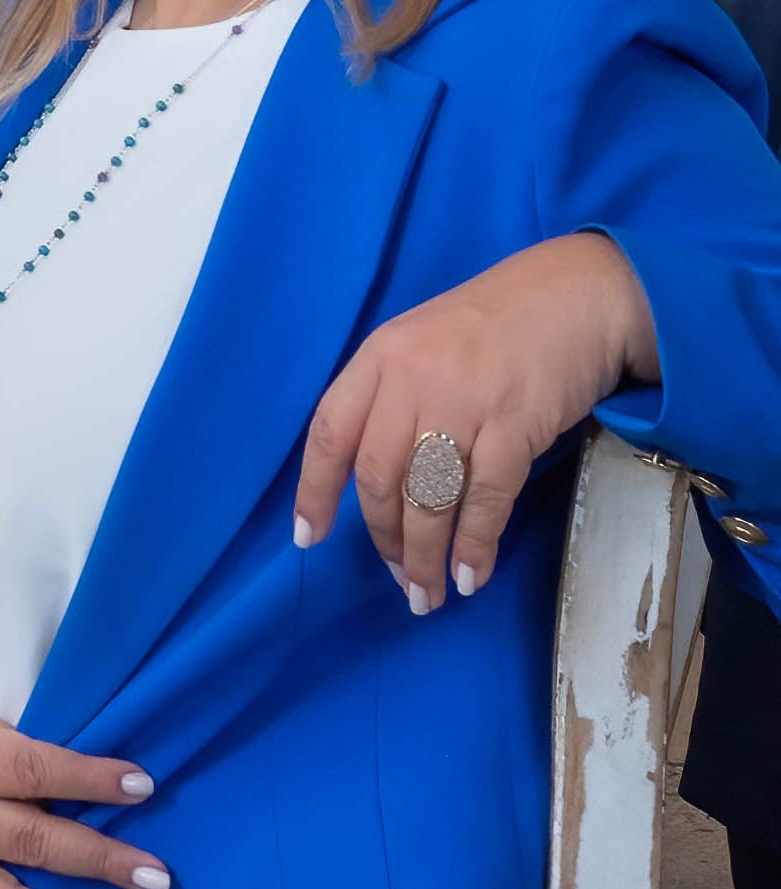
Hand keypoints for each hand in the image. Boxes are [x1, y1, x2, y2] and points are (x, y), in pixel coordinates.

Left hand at [291, 229, 653, 612]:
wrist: (579, 295)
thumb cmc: (497, 323)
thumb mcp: (422, 343)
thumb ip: (392, 397)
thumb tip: (377, 480)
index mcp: (379, 357)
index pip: (330, 433)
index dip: (314, 491)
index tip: (309, 538)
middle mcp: (411, 379)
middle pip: (377, 476)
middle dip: (383, 538)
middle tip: (397, 578)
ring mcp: (463, 400)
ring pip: (427, 496)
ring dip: (423, 555)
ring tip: (426, 594)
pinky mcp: (516, 422)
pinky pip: (485, 496)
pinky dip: (474, 542)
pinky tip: (470, 573)